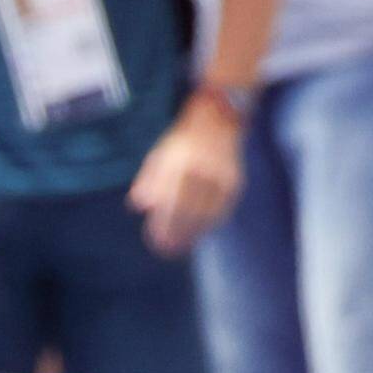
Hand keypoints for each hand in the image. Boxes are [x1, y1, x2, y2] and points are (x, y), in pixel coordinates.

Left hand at [128, 97, 240, 257]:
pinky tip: (200, 234)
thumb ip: (147, 180)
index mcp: (180, 161)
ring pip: (205, 214)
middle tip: (166, 250)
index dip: (161, 223)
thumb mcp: (159, 154)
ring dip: (192, 234)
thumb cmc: (183, 143)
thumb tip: (137, 206)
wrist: (218, 121)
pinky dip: (210, 225)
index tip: (154, 240)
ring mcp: (221, 176)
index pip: (168, 199)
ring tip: (180, 247)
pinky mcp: (234, 182)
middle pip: (187, 210)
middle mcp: (202, 169)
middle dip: (175, 233)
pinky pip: (222, 210)